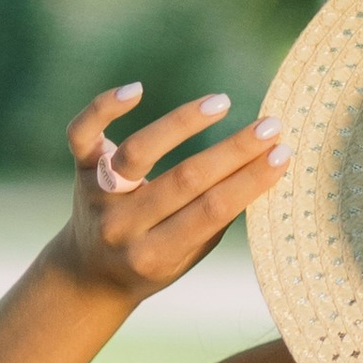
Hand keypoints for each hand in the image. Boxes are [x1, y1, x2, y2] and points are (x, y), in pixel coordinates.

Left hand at [54, 82, 287, 298]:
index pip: (211, 211)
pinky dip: (104, 108)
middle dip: (233, 151)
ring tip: (222, 102)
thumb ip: (217, 219)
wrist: (88, 274)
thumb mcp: (188, 256)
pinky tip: (137, 89)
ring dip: (182, 123)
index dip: (249, 181)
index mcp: (155, 255)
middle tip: (271, 126)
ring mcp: (96, 196)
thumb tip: (265, 167)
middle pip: (183, 180)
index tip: (283, 155)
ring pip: (137, 152)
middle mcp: (122, 226)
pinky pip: (82, 134)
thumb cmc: (154, 262)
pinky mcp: (79, 170)